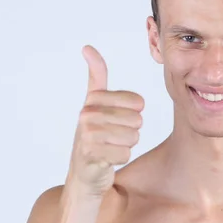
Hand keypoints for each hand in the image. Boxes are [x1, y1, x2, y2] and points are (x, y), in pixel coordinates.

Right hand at [66, 45, 144, 196]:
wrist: (84, 174)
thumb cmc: (95, 135)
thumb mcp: (95, 103)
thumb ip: (96, 76)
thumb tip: (86, 47)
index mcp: (93, 100)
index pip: (137, 102)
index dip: (136, 113)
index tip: (119, 118)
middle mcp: (86, 114)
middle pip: (137, 120)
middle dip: (131, 132)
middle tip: (114, 137)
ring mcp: (87, 134)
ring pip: (133, 137)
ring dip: (126, 145)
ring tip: (110, 147)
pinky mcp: (90, 154)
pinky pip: (125, 153)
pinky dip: (120, 158)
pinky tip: (107, 159)